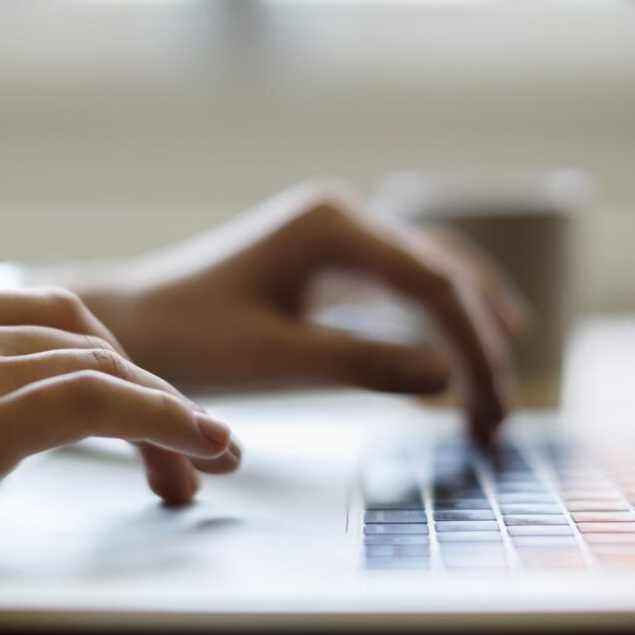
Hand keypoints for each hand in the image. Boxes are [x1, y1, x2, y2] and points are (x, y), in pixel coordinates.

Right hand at [0, 290, 236, 599]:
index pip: (43, 320)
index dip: (107, 363)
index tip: (138, 412)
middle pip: (84, 335)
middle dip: (145, 388)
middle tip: (184, 451)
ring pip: (104, 365)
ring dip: (170, 414)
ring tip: (206, 462)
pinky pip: (99, 402)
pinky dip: (165, 420)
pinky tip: (201, 446)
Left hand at [78, 183, 520, 441]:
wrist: (132, 322)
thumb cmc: (187, 337)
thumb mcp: (272, 359)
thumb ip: (360, 364)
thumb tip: (446, 379)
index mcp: (331, 225)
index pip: (432, 285)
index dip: (473, 350)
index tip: (490, 412)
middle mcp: (344, 216)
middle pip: (444, 274)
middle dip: (481, 344)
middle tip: (500, 417)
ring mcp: (339, 234)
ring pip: (434, 273)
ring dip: (471, 328)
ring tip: (501, 389)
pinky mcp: (332, 259)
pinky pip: (407, 282)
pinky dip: (442, 319)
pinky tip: (468, 349)